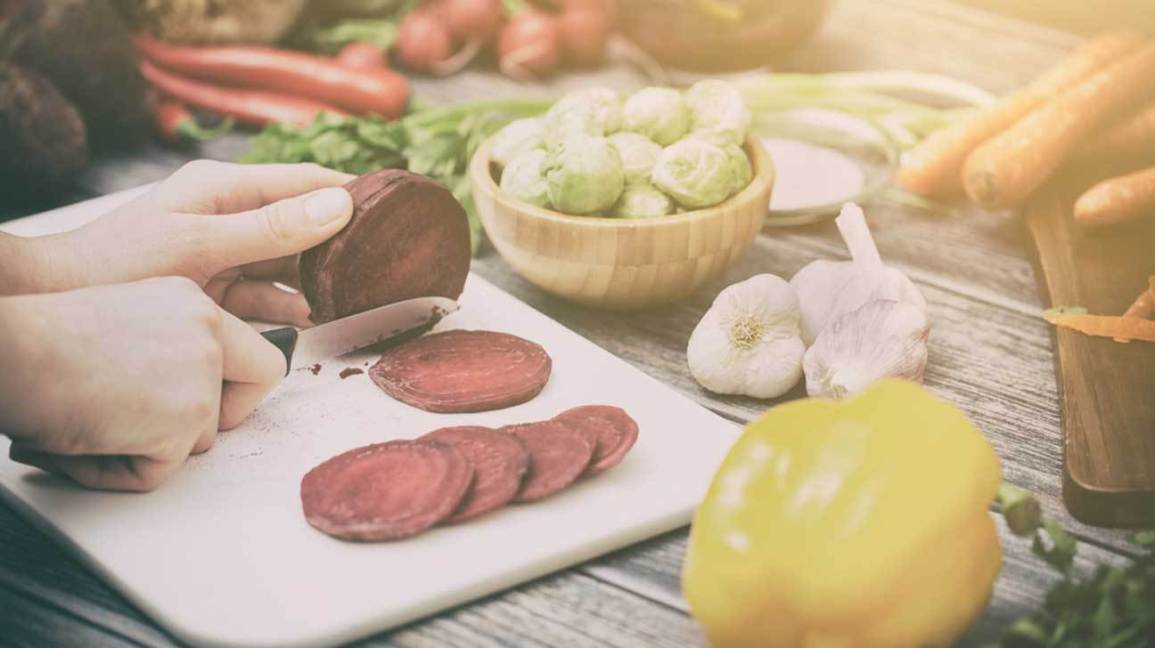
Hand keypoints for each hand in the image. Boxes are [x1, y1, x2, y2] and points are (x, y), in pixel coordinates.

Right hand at [0, 277, 285, 490]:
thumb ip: (165, 350)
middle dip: (225, 415)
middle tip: (172, 428)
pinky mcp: (186, 418)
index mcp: (190, 302)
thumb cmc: (39, 342)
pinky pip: (159, 470)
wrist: (11, 352)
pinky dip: (116, 471)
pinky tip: (81, 443)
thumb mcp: (122, 324)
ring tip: (90, 426)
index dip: (236, 383)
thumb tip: (181, 394)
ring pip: (199, 436)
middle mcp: (206, 329)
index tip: (213, 399)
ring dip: (147, 448)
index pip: (251, 346)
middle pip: (260, 378)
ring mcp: (202, 373)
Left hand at [29, 161, 354, 325]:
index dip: (353, 192)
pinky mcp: (215, 286)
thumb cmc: (120, 265)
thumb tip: (341, 204)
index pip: (307, 181)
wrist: (59, 302)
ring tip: (356, 296)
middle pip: (303, 224)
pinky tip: (312, 318)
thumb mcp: (201, 244)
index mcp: (226, 188)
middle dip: (342, 243)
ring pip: (288, 262)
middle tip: (386, 263)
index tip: (398, 207)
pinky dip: (289, 304)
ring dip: (318, 279)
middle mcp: (229, 213)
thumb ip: (272, 228)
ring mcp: (223, 251)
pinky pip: (266, 292)